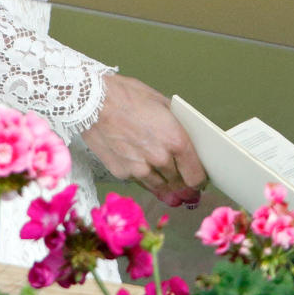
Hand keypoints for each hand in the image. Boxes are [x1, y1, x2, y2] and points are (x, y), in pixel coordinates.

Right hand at [81, 74, 206, 206]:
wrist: (93, 102)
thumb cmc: (127, 96)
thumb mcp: (162, 104)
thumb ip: (176, 124)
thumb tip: (186, 137)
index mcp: (175, 140)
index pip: (195, 175)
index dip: (199, 181)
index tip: (200, 182)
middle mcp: (160, 158)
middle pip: (180, 184)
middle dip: (186, 189)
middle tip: (190, 193)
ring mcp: (140, 169)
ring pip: (161, 189)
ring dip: (170, 193)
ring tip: (176, 198)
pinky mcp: (122, 173)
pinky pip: (142, 183)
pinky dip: (148, 183)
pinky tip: (153, 182)